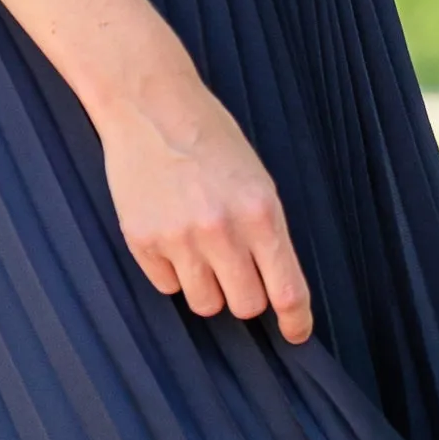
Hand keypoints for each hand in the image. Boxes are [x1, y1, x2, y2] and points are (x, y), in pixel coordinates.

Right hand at [96, 72, 313, 342]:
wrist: (150, 106)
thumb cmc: (211, 140)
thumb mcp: (257, 180)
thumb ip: (267, 233)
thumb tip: (275, 287)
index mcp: (260, 213)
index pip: (286, 289)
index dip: (296, 320)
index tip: (296, 333)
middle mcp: (221, 230)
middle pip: (246, 305)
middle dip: (246, 295)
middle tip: (237, 271)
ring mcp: (178, 239)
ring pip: (205, 303)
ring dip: (208, 286)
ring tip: (200, 248)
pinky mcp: (142, 242)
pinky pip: (167, 286)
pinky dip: (173, 271)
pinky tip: (171, 234)